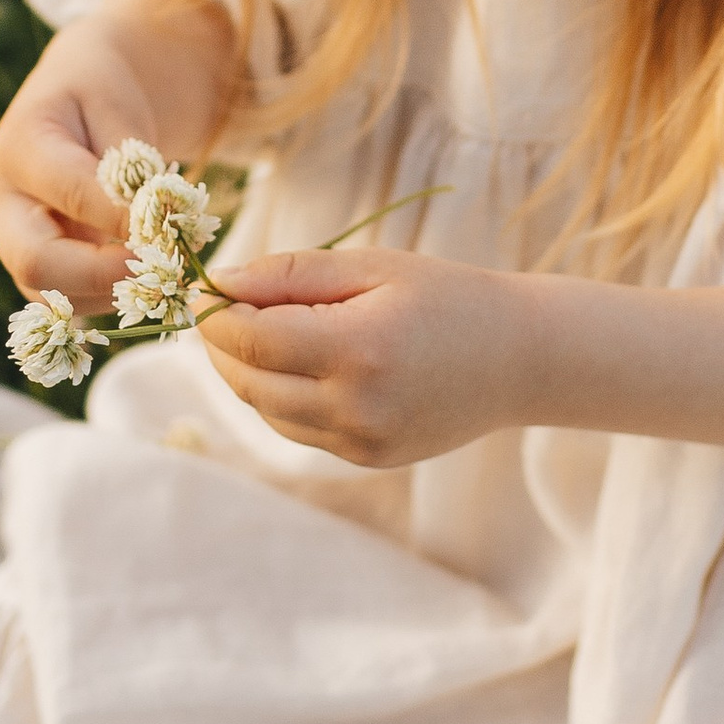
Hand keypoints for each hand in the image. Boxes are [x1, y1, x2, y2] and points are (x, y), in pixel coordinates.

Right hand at [0, 19, 166, 312]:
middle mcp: (3, 205)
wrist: (81, 101)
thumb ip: (127, 166)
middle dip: (106, 274)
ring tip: (166, 266)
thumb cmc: (101, 92)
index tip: (174, 226)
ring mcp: (15, 242)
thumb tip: (148, 226)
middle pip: (35, 264)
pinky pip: (72, 301)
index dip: (122, 217)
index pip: (68, 194)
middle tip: (165, 267)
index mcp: (18, 151)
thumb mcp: (117, 108)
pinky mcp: (39, 268)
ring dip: (115, 291)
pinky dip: (115, 297)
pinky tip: (150, 272)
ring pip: (54, 295)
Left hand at [200, 246, 533, 466]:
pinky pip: (295, 428)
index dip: (214, 313)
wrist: (520, 360)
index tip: (203, 287)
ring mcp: (360, 441)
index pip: (250, 338)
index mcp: (358, 349)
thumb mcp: (373, 266)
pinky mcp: (365, 458)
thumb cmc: (448, 297)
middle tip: (219, 306)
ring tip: (260, 329)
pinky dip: (278, 396)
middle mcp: (355, 406)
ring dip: (245, 371)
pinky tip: (296, 363)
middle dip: (219, 343)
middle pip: (247, 380)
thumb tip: (219, 283)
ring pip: (264, 409)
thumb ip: (290, 274)